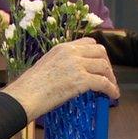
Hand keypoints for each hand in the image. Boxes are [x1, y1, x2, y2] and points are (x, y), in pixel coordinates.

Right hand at [3, 37, 119, 120]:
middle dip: (107, 64)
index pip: (88, 42)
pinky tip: (113, 96)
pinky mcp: (80, 80)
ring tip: (111, 88)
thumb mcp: (46, 66)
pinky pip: (104, 83)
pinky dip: (111, 89)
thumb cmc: (30, 87)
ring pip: (104, 66)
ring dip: (111, 78)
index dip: (97, 53)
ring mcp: (76, 65)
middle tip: (108, 76)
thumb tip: (74, 74)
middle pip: (100, 51)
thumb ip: (62, 64)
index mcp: (62, 48)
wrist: (24, 96)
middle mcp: (71, 53)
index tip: (99, 64)